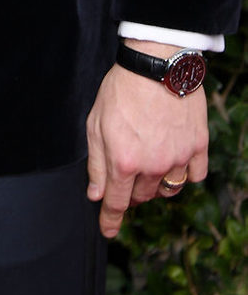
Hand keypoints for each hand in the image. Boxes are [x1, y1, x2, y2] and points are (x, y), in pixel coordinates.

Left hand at [85, 44, 207, 238]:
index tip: (107, 231)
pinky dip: (185, 172)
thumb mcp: (96, 123)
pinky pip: (194, 175)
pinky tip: (175, 157)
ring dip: (156, 184)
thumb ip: (96, 163)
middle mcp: (153, 166)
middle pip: (142, 196)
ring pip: (168, 189)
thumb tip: (96, 194)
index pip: (117, 202)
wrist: (156, 63)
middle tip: (127, 169)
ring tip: (149, 162)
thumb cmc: (122, 89)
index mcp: (124, 161)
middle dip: (130, 190)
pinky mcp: (199, 147)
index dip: (110, 220)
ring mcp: (179, 158)